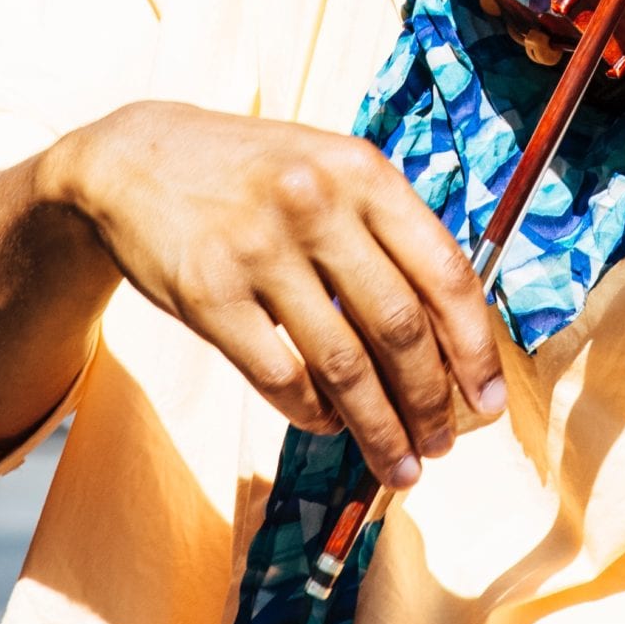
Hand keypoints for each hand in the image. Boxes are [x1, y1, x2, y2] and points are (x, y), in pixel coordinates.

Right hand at [44, 101, 506, 484]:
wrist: (135, 160)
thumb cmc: (253, 175)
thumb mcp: (328, 170)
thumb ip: (387, 232)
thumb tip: (452, 334)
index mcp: (362, 172)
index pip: (444, 272)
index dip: (475, 347)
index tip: (489, 400)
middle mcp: (317, 205)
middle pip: (399, 328)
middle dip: (430, 401)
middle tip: (441, 444)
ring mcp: (259, 250)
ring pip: (344, 366)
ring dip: (379, 428)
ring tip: (398, 463)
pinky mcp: (209, 294)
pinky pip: (281, 378)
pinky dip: (314, 415)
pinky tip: (330, 425)